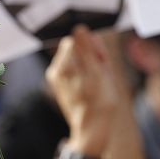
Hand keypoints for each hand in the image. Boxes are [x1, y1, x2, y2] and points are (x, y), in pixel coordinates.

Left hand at [46, 25, 117, 156]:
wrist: (89, 127)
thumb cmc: (103, 102)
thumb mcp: (107, 76)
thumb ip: (96, 51)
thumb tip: (84, 30)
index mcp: (81, 70)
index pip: (80, 37)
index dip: (92, 44)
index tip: (99, 56)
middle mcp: (64, 70)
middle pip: (71, 43)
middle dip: (84, 50)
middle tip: (96, 67)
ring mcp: (55, 74)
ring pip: (66, 51)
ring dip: (77, 57)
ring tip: (88, 75)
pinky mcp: (52, 77)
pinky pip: (62, 60)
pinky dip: (71, 65)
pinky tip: (80, 79)